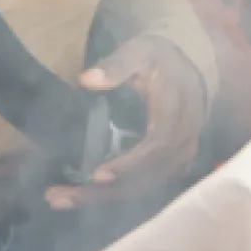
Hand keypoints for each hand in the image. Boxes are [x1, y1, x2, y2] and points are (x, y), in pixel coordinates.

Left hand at [46, 35, 205, 209]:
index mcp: (175, 111)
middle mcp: (183, 141)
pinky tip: (85, 197)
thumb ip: (115, 65)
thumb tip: (86, 80)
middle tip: (60, 196)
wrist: (190, 67)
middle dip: (104, 192)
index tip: (97, 174)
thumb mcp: (139, 51)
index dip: (129, 163)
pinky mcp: (173, 165)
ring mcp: (181, 157)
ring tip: (62, 199)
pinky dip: (117, 194)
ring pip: (145, 187)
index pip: (157, 145)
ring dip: (105, 198)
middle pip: (147, 177)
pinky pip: (146, 186)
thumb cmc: (160, 59)